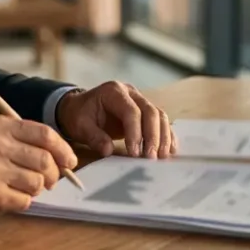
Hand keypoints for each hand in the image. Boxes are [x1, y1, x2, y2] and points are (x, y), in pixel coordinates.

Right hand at [0, 114, 76, 217]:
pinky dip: (21, 202)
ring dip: (35, 189)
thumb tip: (56, 155)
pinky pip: (23, 202)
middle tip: (48, 180)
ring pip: (37, 183)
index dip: (63, 150)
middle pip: (45, 161)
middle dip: (52, 174)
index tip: (69, 161)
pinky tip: (7, 197)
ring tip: (20, 187)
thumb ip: (16, 139)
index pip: (45, 134)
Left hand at [56, 82, 176, 159]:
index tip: (135, 153)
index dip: (135, 132)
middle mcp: (131, 93)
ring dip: (163, 137)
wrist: (80, 107)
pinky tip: (170, 150)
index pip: (131, 111)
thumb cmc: (79, 115)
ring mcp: (140, 100)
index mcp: (113, 91)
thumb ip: (94, 136)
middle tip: (151, 157)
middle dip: (153, 136)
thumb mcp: (80, 125)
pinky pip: (160, 121)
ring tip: (162, 157)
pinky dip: (166, 135)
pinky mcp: (145, 111)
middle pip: (150, 112)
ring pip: (159, 116)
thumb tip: (108, 150)